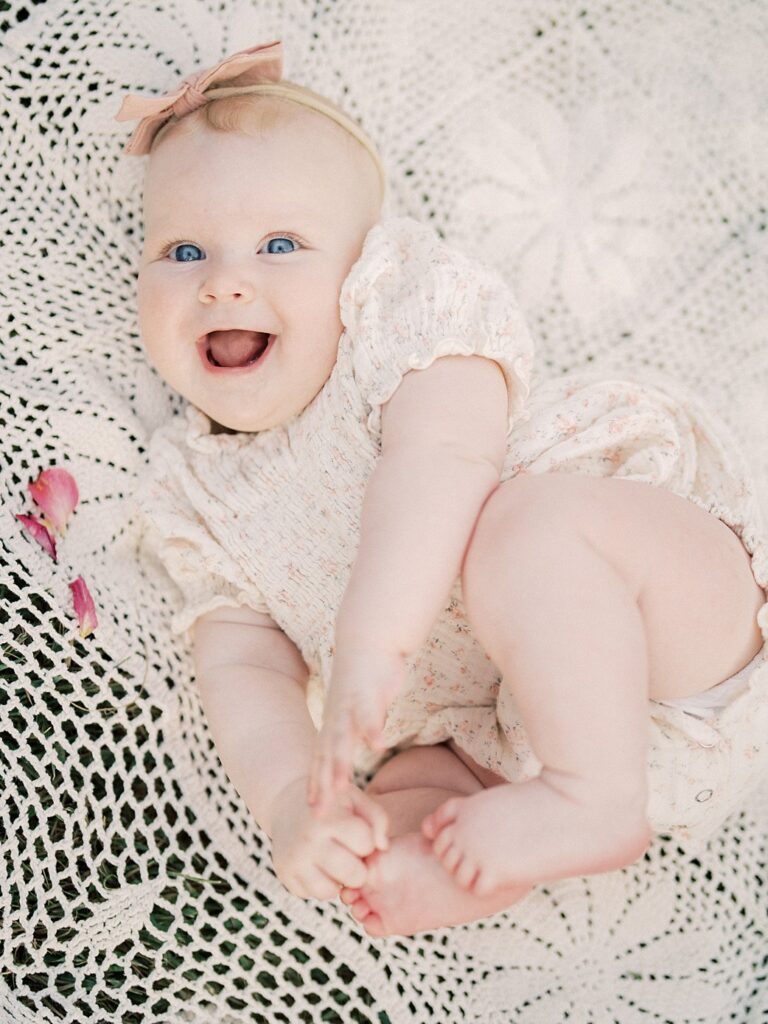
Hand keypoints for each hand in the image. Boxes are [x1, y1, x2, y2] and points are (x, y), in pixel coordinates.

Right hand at [269, 775, 389, 900]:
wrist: (288, 802)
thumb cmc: (332, 803)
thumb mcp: (356, 799)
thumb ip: (378, 819)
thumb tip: (382, 848)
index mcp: (329, 817)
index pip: (366, 844)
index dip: (367, 841)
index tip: (358, 833)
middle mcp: (308, 840)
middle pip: (353, 875)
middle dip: (358, 867)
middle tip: (350, 853)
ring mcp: (294, 859)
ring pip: (331, 891)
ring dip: (339, 880)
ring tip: (336, 860)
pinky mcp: (284, 873)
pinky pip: (311, 894)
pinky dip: (319, 884)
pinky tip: (319, 865)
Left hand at [308, 646, 406, 815]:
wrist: (368, 638)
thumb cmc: (366, 675)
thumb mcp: (359, 706)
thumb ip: (361, 726)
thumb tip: (369, 743)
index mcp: (334, 724)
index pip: (321, 760)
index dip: (316, 784)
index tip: (312, 811)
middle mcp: (337, 718)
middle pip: (327, 755)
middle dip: (322, 785)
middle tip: (318, 814)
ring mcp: (351, 706)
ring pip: (344, 738)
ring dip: (341, 762)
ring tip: (340, 786)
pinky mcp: (369, 692)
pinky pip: (371, 713)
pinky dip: (373, 729)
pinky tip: (379, 745)